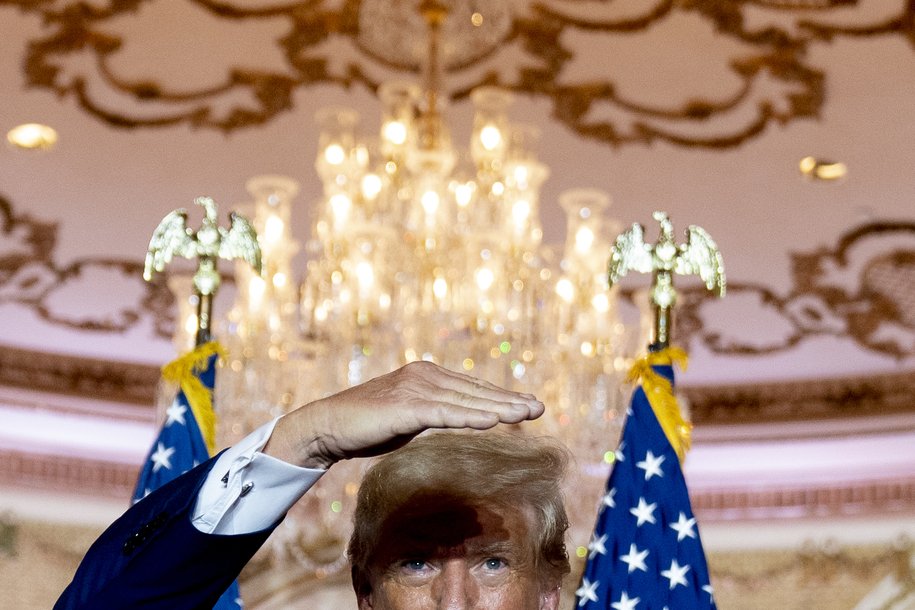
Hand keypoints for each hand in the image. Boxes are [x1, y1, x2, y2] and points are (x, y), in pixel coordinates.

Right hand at [263, 361, 544, 468]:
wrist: (328, 426)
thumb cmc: (367, 425)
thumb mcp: (410, 417)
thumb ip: (435, 413)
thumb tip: (460, 418)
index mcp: (426, 375)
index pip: (471, 388)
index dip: (500, 397)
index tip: (526, 405)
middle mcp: (424, 375)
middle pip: (474, 390)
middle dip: (508, 400)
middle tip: (539, 407)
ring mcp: (415, 388)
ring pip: (466, 400)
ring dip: (498, 408)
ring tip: (525, 414)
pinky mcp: (406, 406)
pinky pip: (446, 413)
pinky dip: (471, 416)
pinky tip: (493, 421)